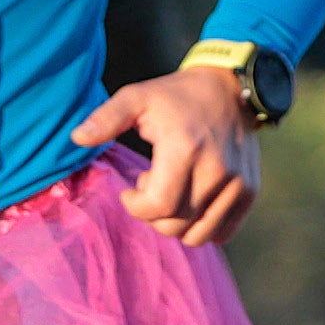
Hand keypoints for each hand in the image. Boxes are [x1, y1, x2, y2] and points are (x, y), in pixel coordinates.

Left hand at [70, 63, 259, 242]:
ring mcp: (237, 184)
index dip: (136, 207)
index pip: (158, 206)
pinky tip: (194, 198)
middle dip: (153, 214)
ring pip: (198, 236)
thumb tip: (76, 138)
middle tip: (152, 183)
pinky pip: (221, 232)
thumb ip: (106, 119)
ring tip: (174, 190)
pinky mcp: (249, 191)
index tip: (130, 190)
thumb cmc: (177, 96)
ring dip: (177, 222)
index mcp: (184, 149)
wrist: (232, 89)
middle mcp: (215, 171)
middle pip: (175, 225)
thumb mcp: (138, 97)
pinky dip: (202, 225)